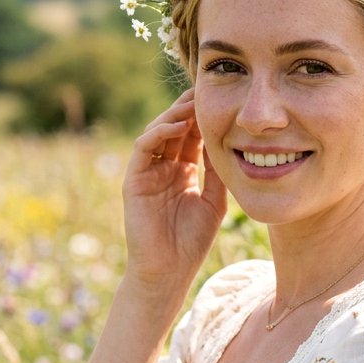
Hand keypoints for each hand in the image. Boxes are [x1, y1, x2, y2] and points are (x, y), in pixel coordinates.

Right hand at [121, 89, 226, 288]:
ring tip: (193, 103)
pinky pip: (143, 148)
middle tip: (207, 90)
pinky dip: (159, 133)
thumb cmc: (192, 242)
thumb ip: (218, 172)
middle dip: (189, 108)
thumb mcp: (215, 201)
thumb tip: (230, 141)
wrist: (169, 272)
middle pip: (174, 128)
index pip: (191, 135)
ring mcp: (147, 173)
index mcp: (182, 171)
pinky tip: (179, 126)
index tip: (224, 100)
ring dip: (174, 115)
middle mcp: (163, 168)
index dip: (204, 117)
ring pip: (157, 132)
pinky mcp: (134, 180)